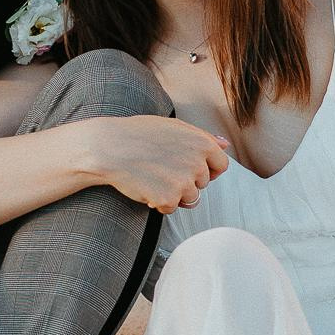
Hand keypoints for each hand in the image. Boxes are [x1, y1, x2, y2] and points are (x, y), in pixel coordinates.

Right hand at [85, 115, 230, 212]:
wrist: (109, 147)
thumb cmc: (139, 133)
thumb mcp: (174, 127)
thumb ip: (202, 136)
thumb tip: (225, 145)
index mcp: (202, 143)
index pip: (221, 165)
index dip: (207, 168)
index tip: (190, 168)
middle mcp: (197, 163)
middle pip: (203, 183)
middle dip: (187, 180)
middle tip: (162, 168)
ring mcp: (184, 183)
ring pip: (190, 198)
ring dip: (174, 193)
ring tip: (153, 177)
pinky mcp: (168, 199)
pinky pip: (171, 207)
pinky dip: (159, 202)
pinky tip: (145, 187)